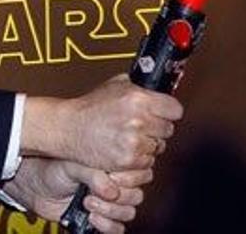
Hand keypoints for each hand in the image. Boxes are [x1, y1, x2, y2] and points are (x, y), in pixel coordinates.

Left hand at [1, 157, 151, 233]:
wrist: (34, 187)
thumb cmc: (51, 169)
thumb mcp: (72, 164)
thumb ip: (94, 174)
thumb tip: (111, 190)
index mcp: (111, 164)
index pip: (139, 172)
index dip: (129, 178)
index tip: (113, 177)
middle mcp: (113, 182)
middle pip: (136, 195)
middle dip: (118, 196)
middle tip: (95, 192)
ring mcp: (108, 202)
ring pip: (128, 212)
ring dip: (110, 211)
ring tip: (88, 203)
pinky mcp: (101, 218)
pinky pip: (117, 228)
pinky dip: (106, 225)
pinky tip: (91, 217)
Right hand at [22, 77, 182, 171]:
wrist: (70, 128)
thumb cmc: (90, 107)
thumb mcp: (116, 85)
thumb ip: (139, 86)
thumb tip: (158, 86)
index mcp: (138, 98)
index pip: (175, 109)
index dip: (168, 111)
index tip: (164, 112)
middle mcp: (138, 120)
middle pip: (168, 129)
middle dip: (157, 127)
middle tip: (141, 124)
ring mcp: (133, 142)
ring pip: (158, 146)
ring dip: (148, 143)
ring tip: (129, 136)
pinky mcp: (128, 160)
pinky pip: (147, 162)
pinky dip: (138, 157)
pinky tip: (125, 147)